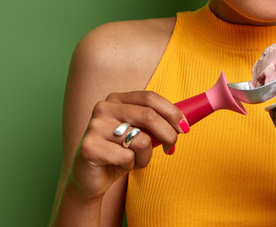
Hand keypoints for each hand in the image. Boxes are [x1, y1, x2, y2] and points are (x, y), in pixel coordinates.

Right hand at [66, 91, 187, 202]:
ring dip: (147, 156)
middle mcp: (103, 108)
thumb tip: (186, 121)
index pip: (150, 97)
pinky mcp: (90, 147)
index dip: (172, 112)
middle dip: (169, 134)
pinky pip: (128, 157)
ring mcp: (95, 126)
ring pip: (141, 139)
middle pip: (149, 116)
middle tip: (172, 147)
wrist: (90, 178)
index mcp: (116, 99)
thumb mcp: (139, 133)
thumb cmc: (119, 153)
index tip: (185, 127)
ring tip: (136, 160)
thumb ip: (155, 123)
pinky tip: (119, 165)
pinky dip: (132, 165)